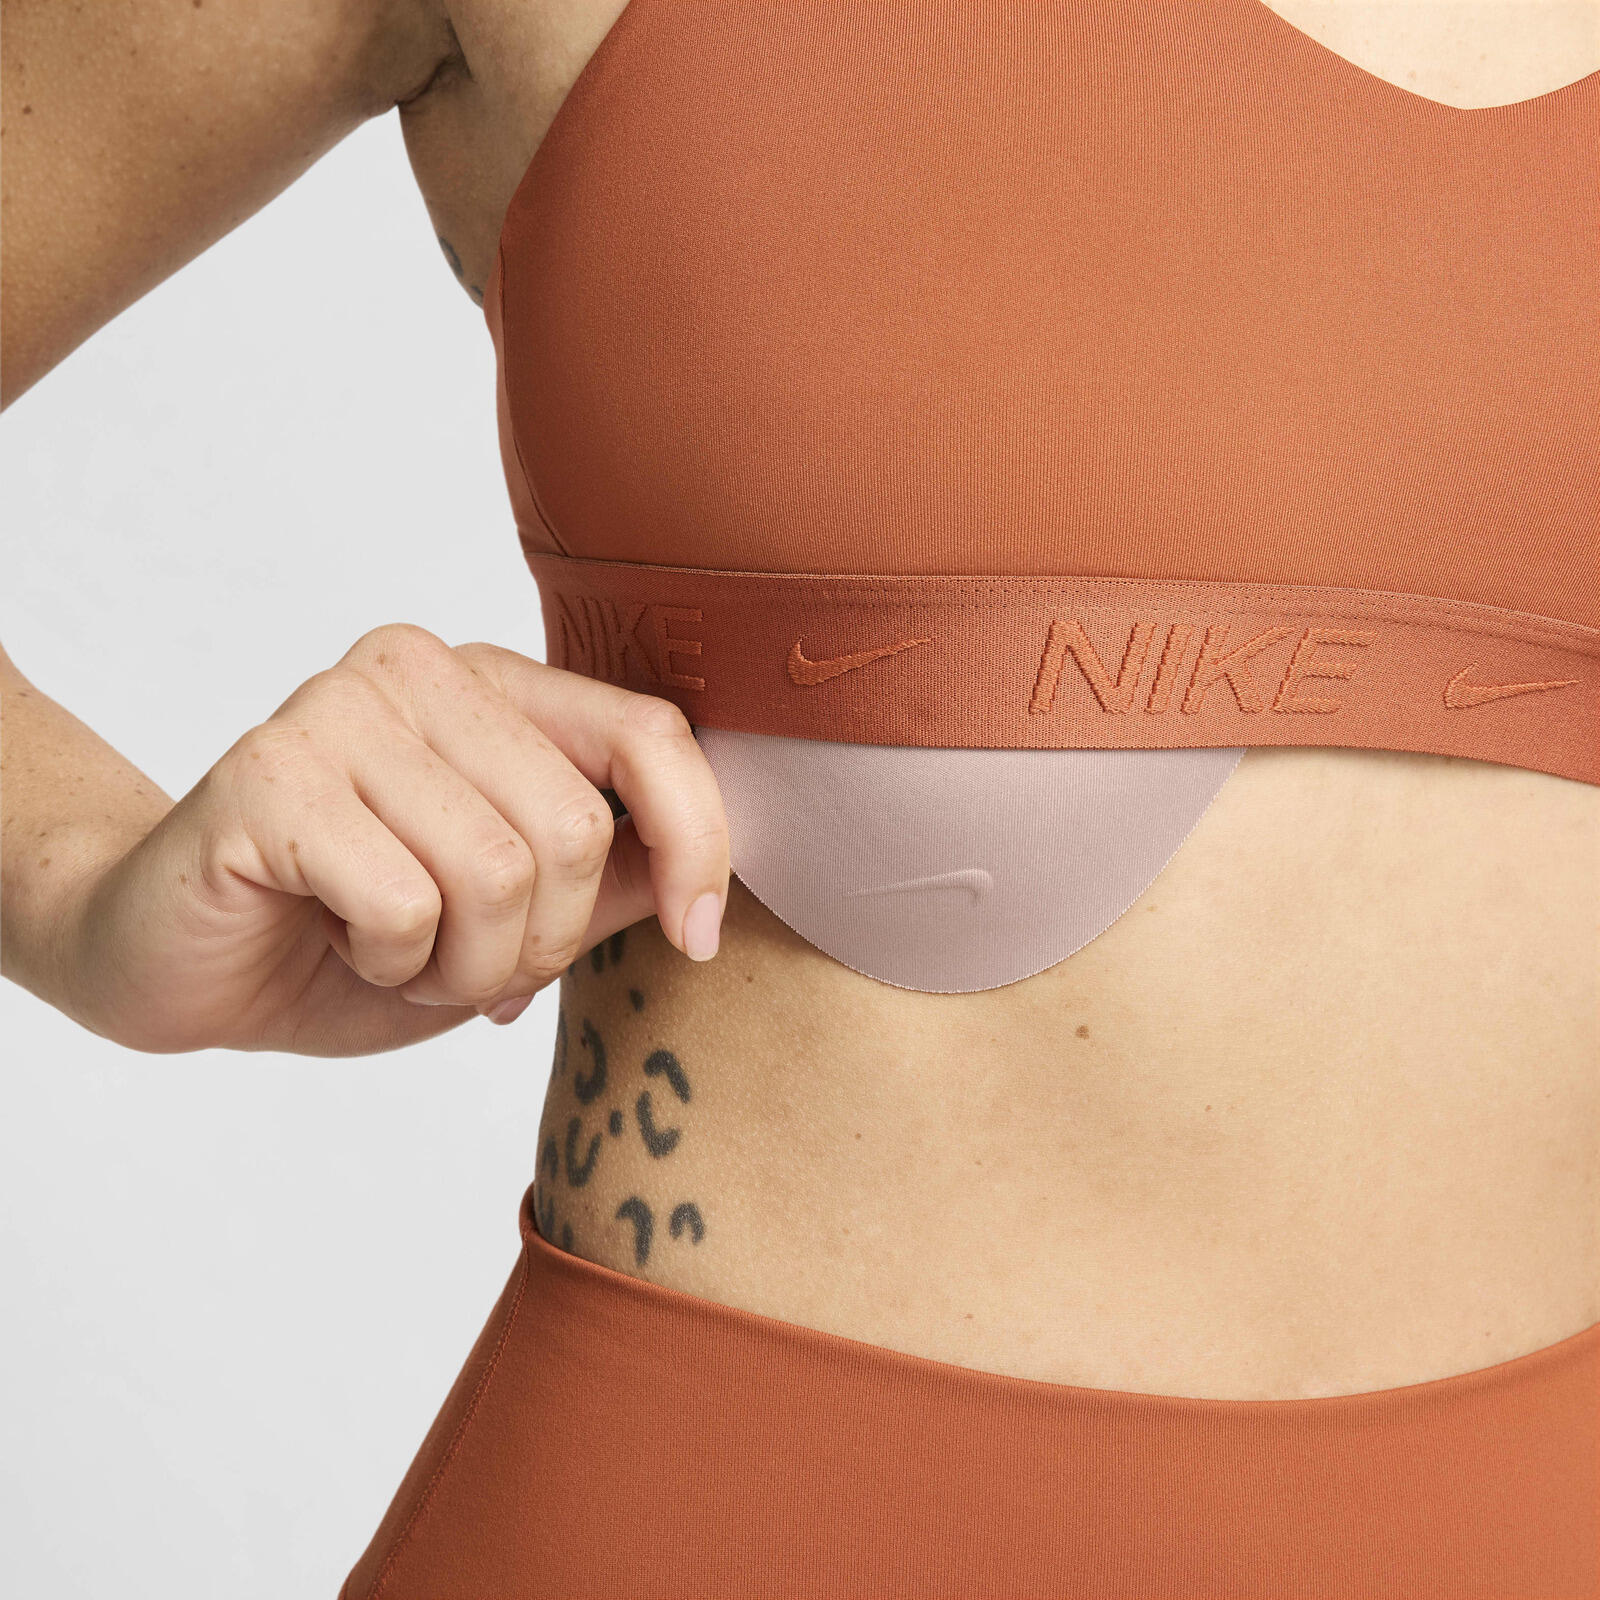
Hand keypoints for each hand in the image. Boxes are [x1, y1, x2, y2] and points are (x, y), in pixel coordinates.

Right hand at [63, 625, 728, 1054]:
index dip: (701, 842)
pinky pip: (405, 901)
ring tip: (398, 951)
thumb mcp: (515, 916)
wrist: (175, 959)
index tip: (697, 935)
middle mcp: (420, 671)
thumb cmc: (349, 932)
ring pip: (499, 873)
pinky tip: (335, 938)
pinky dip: (390, 961)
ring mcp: (338, 710)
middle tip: (464, 962)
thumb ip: (609, 877)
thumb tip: (714, 875)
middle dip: (539, 943)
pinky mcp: (270, 774)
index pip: (649, 733)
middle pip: (577, 828)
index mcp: (493, 686)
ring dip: (462, 964)